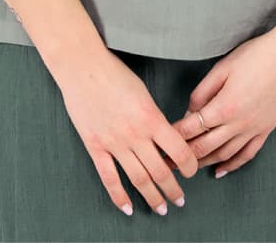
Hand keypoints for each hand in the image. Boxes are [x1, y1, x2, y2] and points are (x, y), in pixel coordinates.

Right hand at [56, 48, 200, 216]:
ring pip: (138, 179)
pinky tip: (128, 208)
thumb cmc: (114, 73)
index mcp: (151, 117)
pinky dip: (119, 197)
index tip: (192, 171)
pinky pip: (109, 178)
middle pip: (160, 171)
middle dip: (173, 189)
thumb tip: (164, 137)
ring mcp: (114, 143)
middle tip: (180, 199)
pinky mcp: (95, 146)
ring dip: (152, 197)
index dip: (189, 165)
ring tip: (161, 208)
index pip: (179, 150)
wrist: (83, 67)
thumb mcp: (143, 92)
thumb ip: (154, 117)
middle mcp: (135, 134)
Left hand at [164, 24, 275, 176]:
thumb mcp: (223, 67)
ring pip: (224, 154)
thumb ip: (203, 91)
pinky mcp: (266, 129)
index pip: (192, 128)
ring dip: (204, 162)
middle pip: (205, 146)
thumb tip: (190, 111)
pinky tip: (221, 170)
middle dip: (183, 155)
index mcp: (225, 107)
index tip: (161, 140)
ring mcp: (254, 129)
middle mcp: (239, 124)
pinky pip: (247, 154)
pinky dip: (232, 165)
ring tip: (188, 167)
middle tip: (167, 161)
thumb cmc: (257, 55)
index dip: (175, 135)